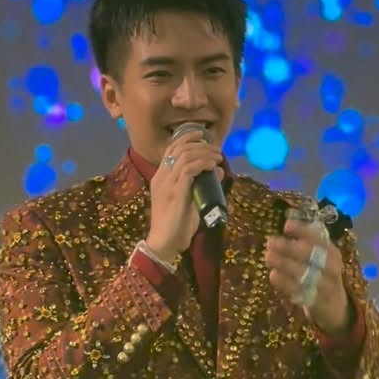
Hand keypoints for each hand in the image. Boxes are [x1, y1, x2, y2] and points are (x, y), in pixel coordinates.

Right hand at [145, 130, 223, 261]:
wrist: (165, 242)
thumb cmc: (177, 224)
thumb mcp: (190, 200)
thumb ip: (202, 185)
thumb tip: (218, 171)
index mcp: (160, 177)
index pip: (171, 149)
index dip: (186, 138)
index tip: (203, 136)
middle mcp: (161, 177)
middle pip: (178, 148)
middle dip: (200, 144)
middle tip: (216, 148)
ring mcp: (167, 184)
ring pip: (185, 156)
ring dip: (204, 153)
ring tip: (217, 156)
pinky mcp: (175, 192)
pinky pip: (188, 170)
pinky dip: (202, 164)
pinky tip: (212, 165)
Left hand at [264, 218, 351, 335]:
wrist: (336, 307)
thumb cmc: (322, 276)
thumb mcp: (321, 259)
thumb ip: (307, 245)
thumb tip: (286, 226)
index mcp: (332, 253)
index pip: (320, 239)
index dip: (303, 231)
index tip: (286, 226)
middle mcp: (332, 268)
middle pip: (312, 256)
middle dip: (290, 247)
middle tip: (270, 242)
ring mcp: (326, 286)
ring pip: (306, 273)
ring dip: (285, 264)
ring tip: (268, 256)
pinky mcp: (318, 303)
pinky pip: (301, 292)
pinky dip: (286, 283)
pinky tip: (273, 275)